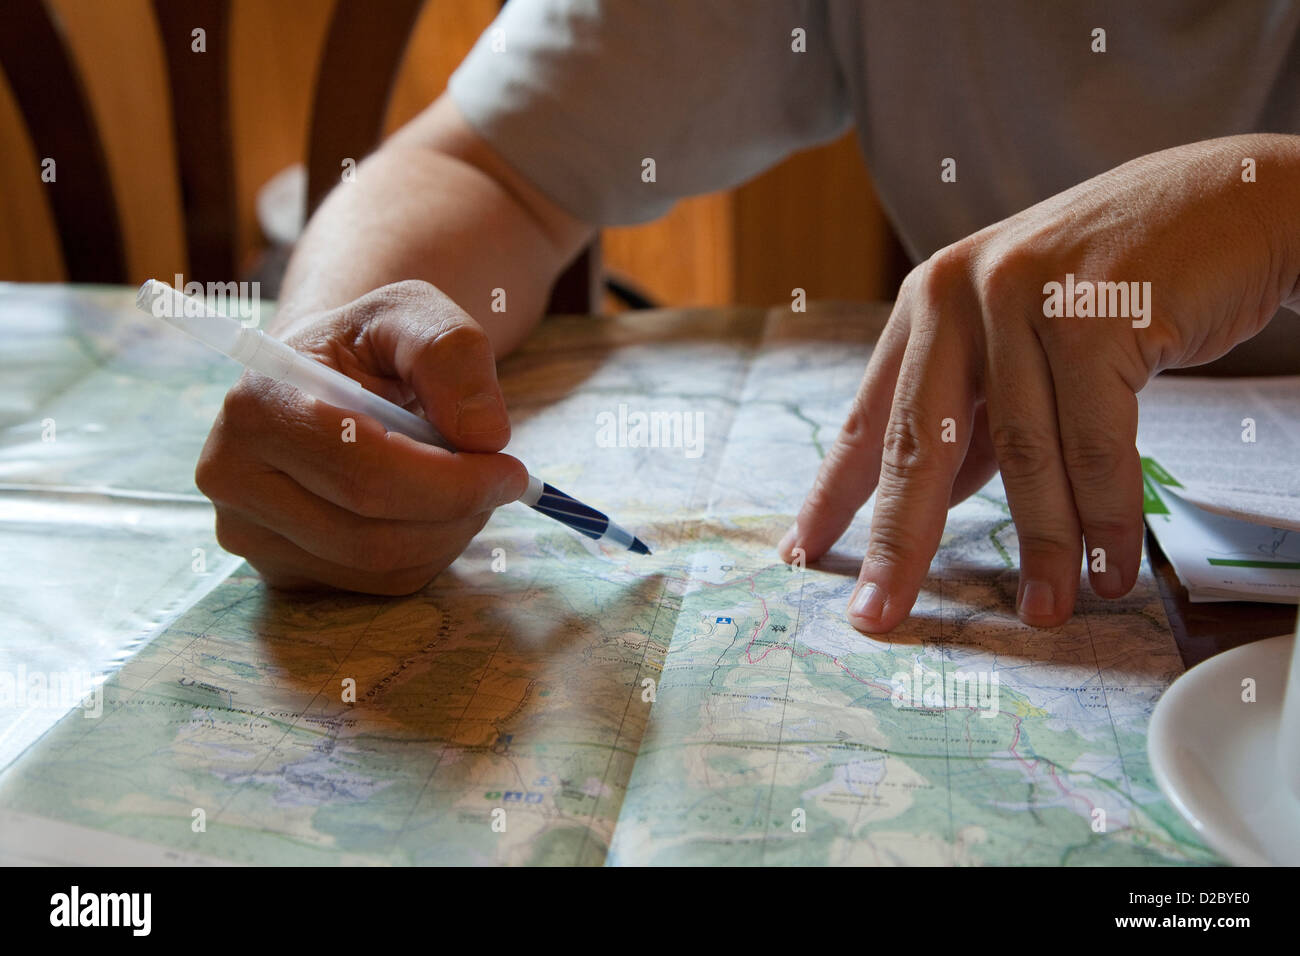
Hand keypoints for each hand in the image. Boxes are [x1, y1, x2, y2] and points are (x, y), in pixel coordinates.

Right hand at [196, 280, 527, 593]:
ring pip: (380, 568)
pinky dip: (426, 553)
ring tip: (466, 485)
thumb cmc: (369, 345)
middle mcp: (234, 477)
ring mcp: (248, 532)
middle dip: (459, 511)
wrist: (323, 376)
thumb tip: (483, 435)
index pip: (364, 472)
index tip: (511, 470)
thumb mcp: (415, 313)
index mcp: (258, 406)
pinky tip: (431, 509)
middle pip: (373, 533)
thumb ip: (451, 353)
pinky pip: (376, 585)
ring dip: (449, 534)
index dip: (452, 483)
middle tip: (505, 481)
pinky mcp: (277, 569)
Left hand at [780, 135, 1299, 630]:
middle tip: (879, 617)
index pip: (870, 418)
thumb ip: (975, 414)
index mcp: (927, 303)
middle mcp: (958, 292)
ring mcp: (1022, 296)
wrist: (1231, 204)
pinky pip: (1096, 445)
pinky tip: (1111, 566)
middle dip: (899, 544)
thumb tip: (931, 504)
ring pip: (1020, 455)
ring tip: (1045, 611)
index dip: (835, 494)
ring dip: (1040, 547)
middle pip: (919, 445)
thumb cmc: (1118, 285)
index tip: (802, 554)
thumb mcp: (1021, 343)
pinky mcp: (1093, 312)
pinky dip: (1107, 516)